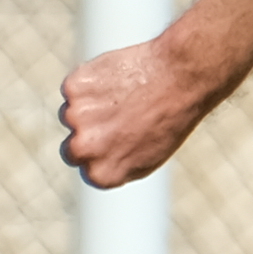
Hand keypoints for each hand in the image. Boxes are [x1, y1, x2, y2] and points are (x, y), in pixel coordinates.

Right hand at [58, 31, 226, 188]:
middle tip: (117, 118)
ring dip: (90, 105)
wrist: (181, 78)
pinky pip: (76, 87)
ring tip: (126, 96)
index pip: (85, 167)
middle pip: (71, 147)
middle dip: (88, 133)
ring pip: (72, 112)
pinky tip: (117, 78)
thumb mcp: (149, 158)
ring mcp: (75, 116)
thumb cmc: (171, 120)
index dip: (103, 150)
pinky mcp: (74, 87)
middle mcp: (83, 150)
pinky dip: (91, 81)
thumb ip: (114, 166)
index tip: (121, 137)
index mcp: (101, 175)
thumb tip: (93, 165)